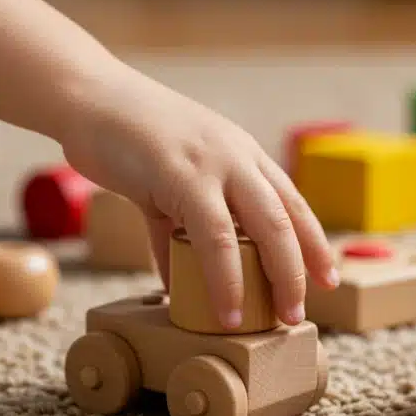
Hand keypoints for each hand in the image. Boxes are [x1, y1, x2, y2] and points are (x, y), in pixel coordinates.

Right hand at [60, 64, 339, 328]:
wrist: (88, 97)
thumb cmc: (124, 138)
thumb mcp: (165, 179)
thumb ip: (174, 227)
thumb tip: (177, 280)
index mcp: (240, 154)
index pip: (291, 201)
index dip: (313, 242)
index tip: (327, 277)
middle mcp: (237, 156)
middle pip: (287, 218)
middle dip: (302, 269)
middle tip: (301, 311)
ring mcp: (213, 163)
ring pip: (262, 227)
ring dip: (275, 278)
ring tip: (276, 318)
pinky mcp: (180, 174)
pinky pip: (213, 237)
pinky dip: (222, 278)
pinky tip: (222, 308)